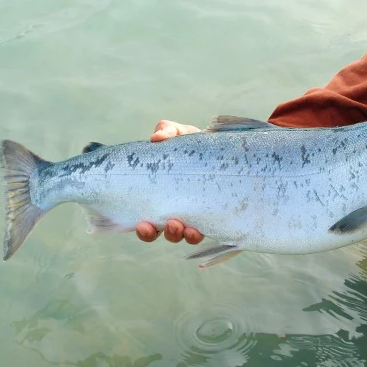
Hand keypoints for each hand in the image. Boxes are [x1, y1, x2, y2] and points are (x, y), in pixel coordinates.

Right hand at [135, 120, 204, 243]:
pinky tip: (198, 229)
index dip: (144, 229)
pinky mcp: (214, 213)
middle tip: (171, 225)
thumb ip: (167, 131)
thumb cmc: (194, 144)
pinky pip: (207, 229)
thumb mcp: (179, 134)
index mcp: (163, 198)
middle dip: (167, 233)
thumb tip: (156, 138)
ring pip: (186, 235)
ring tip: (182, 227)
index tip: (143, 224)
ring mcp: (197, 214)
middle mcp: (178, 211)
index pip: (149, 221)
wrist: (223, 148)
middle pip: (167, 233)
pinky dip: (199, 231)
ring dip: (183, 235)